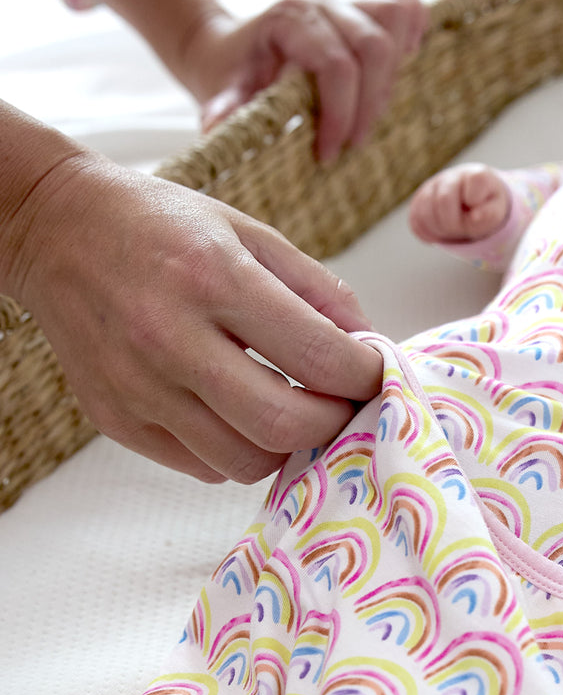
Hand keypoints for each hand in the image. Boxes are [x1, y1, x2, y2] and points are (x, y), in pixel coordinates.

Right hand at [8, 151, 382, 483]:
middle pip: (286, 425)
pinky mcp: (117, 420)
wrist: (55, 228)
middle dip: (335, 423)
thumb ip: (320, 291)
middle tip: (342, 403)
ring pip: (247, 461)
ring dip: (288, 446)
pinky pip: (204, 468)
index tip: (374, 374)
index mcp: (214, 279)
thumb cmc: (160, 226)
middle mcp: (170, 339)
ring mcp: (138, 388)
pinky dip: (239, 452)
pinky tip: (239, 415)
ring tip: (292, 410)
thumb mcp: (250, 234)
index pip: (318, 357)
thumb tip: (369, 346)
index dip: (365, 376)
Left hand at [191, 0, 427, 160]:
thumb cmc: (233, 76)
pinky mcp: (363, 12)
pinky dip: (413, 31)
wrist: (231, 51)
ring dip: (390, 79)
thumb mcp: (222, 94)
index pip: (337, 66)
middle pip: (374, 49)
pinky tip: (404, 62)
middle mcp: (322, 2)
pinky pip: (404, 7)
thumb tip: (217, 126)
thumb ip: (223, 108)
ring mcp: (346, 4)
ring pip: (396, 22)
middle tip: (350, 144)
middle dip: (368, 107)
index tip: (326, 153)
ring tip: (368, 115)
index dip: (340, 115)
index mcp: (290, 18)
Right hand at [408, 164, 511, 242]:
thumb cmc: (486, 206)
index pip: (473, 182)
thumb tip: (474, 217)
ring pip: (425, 212)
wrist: (471, 199)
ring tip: (453, 231)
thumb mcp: (497, 210)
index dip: (474, 201)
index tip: (477, 209)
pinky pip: (416, 222)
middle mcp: (451, 177)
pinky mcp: (418, 201)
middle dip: (454, 224)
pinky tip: (441, 233)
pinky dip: (429, 234)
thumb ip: (491, 214)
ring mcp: (432, 187)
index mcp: (476, 175)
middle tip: (463, 230)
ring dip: (441, 230)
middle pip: (443, 200)